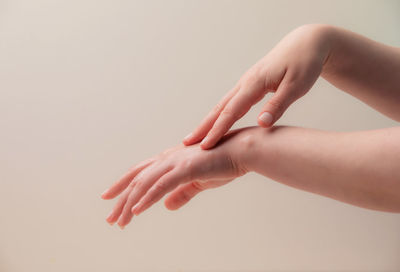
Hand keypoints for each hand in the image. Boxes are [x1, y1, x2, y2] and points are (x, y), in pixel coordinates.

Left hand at [101, 127, 249, 228]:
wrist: (241, 151)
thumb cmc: (222, 163)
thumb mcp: (197, 183)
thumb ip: (182, 194)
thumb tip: (167, 206)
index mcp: (170, 160)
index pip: (140, 173)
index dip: (123, 186)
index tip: (110, 199)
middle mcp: (168, 158)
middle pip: (136, 179)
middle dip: (121, 199)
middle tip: (110, 219)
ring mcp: (175, 162)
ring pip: (144, 184)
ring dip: (130, 204)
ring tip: (120, 221)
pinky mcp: (185, 169)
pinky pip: (161, 186)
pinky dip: (146, 199)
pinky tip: (137, 211)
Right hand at [183, 24, 332, 148]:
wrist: (306, 43)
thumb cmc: (304, 64)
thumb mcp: (297, 85)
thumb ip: (278, 105)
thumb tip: (262, 123)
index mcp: (254, 83)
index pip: (231, 111)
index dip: (217, 130)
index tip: (205, 146)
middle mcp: (245, 83)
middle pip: (219, 108)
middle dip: (203, 126)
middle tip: (186, 143)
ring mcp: (246, 83)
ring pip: (223, 105)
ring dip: (208, 121)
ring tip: (196, 136)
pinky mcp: (250, 85)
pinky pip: (230, 103)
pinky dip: (220, 115)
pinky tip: (217, 123)